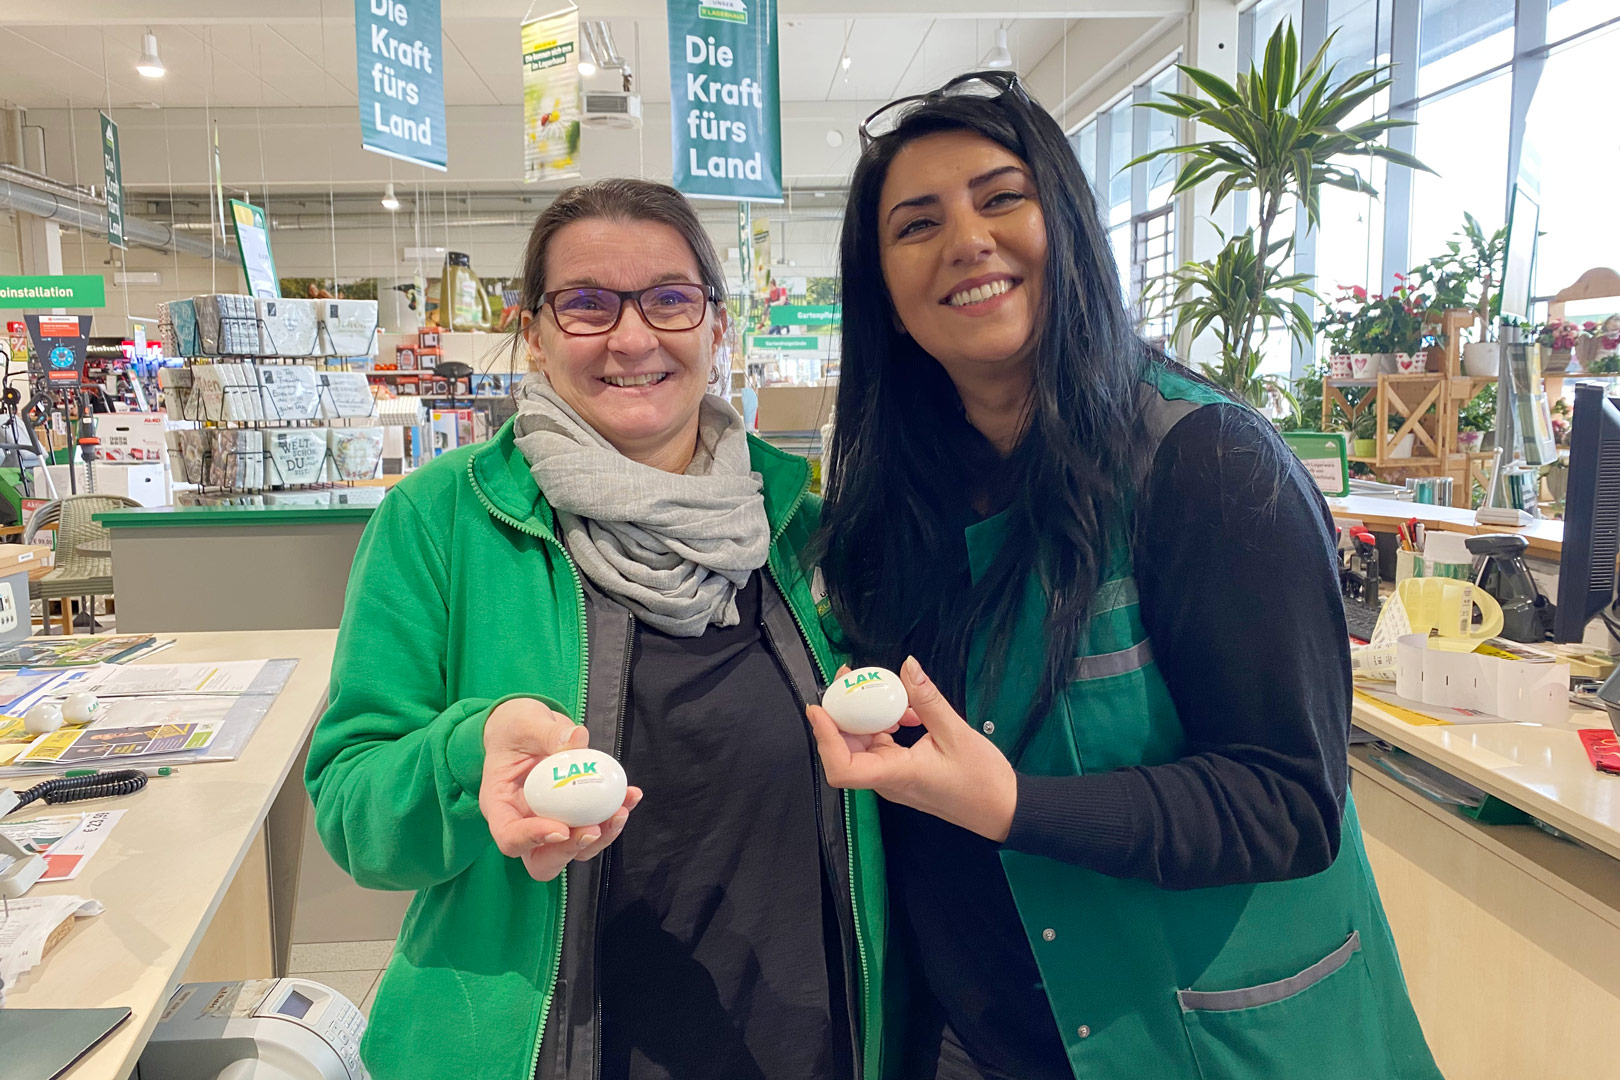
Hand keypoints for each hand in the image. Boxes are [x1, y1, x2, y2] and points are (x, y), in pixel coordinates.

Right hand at [481, 698, 642, 880]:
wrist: (527, 728)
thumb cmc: (515, 727)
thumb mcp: (525, 723)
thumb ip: (548, 733)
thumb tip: (578, 738)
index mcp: (500, 806)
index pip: (510, 838)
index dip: (534, 839)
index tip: (561, 828)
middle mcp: (523, 823)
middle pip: (544, 859)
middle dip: (572, 849)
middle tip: (595, 828)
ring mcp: (549, 823)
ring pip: (575, 849)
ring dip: (601, 835)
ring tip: (621, 809)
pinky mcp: (573, 816)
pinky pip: (595, 825)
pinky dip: (614, 815)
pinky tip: (631, 794)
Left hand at [807, 657, 1016, 841]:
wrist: (1004, 809)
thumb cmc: (982, 780)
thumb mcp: (957, 734)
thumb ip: (928, 700)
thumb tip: (908, 666)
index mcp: (895, 776)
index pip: (842, 768)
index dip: (825, 738)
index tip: (819, 707)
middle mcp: (887, 781)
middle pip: (846, 750)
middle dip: (842, 714)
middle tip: (851, 678)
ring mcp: (893, 779)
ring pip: (863, 746)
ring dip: (867, 716)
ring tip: (886, 690)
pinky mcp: (902, 773)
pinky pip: (881, 747)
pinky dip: (885, 725)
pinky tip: (906, 712)